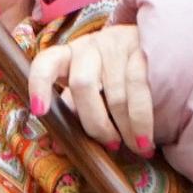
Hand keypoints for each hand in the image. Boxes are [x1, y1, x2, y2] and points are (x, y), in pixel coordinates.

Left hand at [29, 25, 154, 156]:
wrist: (154, 45)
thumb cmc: (112, 76)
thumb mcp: (90, 90)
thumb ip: (74, 113)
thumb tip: (57, 147)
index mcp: (69, 57)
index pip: (46, 63)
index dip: (39, 85)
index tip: (39, 111)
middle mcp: (90, 47)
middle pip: (83, 85)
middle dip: (96, 124)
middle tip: (110, 144)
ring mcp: (117, 45)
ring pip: (115, 94)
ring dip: (125, 129)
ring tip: (135, 148)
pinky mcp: (142, 48)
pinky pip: (140, 87)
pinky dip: (141, 121)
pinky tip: (145, 142)